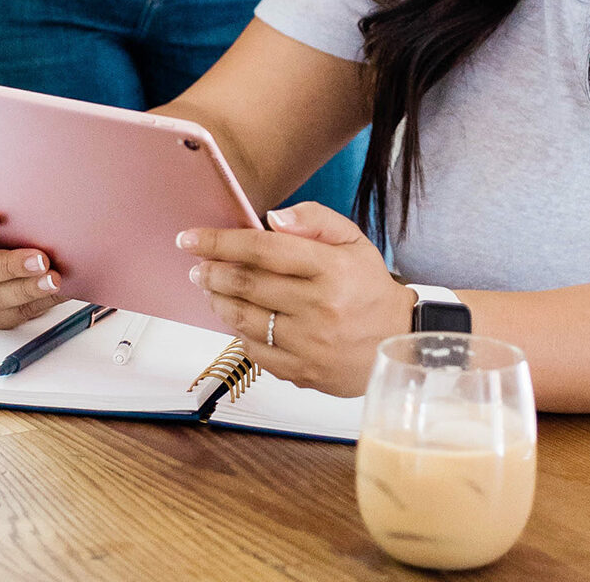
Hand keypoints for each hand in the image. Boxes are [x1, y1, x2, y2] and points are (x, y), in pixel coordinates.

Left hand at [181, 203, 412, 398]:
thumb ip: (314, 219)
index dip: (221, 241)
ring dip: (219, 301)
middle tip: (196, 265)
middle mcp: (318, 306)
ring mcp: (310, 343)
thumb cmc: (369, 286)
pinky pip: (256, 353)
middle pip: (248, 284)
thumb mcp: (353, 239)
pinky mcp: (304, 372)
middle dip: (212, 271)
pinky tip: (234, 319)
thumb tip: (272, 218)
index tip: (191, 238)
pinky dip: (238, 334)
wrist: (398, 340)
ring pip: (246, 320)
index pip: (263, 249)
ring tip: (210, 288)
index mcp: (330, 268)